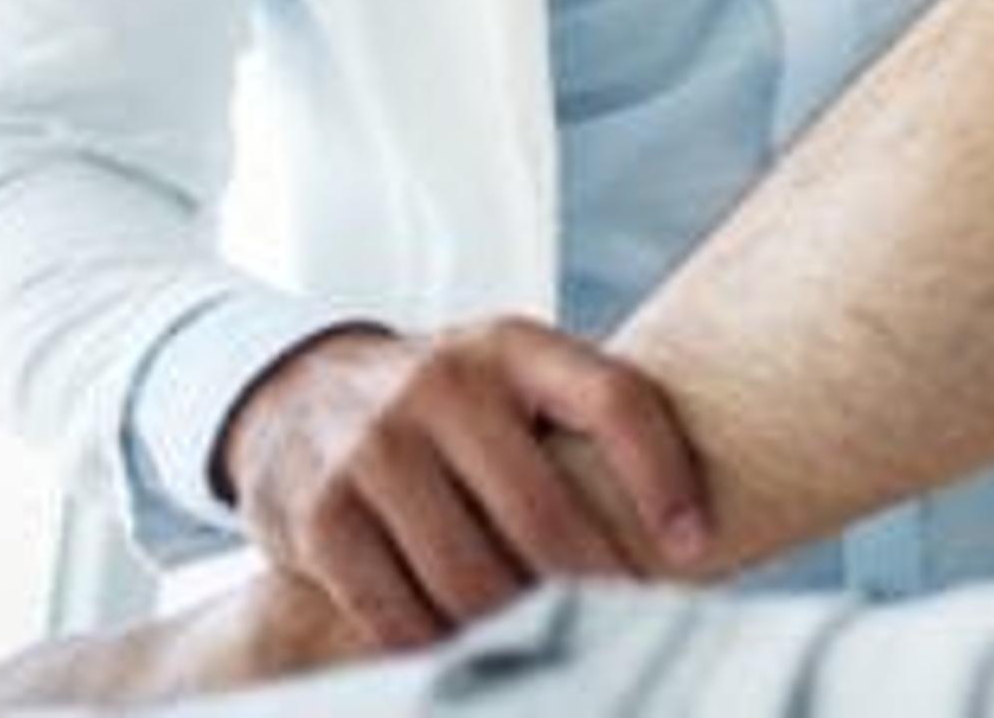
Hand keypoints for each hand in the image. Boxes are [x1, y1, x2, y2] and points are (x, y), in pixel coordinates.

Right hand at [215, 320, 708, 648]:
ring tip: (556, 642)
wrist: (298, 391)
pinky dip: (441, 642)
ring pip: (472, 576)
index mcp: (511, 346)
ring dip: (519, 625)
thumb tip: (691, 525)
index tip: (695, 545)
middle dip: (596, 583)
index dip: (665, 477)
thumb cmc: (447, 402)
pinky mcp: (320, 514)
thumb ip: (583, 422)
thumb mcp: (511, 377)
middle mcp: (441, 386)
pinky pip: (398, 608)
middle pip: (544, 513)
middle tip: (628, 622)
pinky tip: (470, 648)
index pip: (614, 401)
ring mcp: (374, 448)